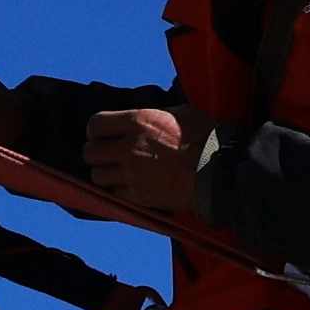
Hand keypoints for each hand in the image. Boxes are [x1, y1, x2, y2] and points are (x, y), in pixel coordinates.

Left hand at [65, 105, 203, 224]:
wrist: (219, 171)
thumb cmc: (205, 137)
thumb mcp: (179, 112)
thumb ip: (153, 115)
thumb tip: (140, 116)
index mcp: (137, 122)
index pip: (95, 124)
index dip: (95, 130)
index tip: (102, 133)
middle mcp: (128, 148)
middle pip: (90, 152)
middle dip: (96, 152)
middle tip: (106, 153)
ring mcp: (132, 174)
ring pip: (97, 175)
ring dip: (104, 172)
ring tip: (116, 171)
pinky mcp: (139, 196)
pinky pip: (114, 194)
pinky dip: (117, 190)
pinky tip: (129, 185)